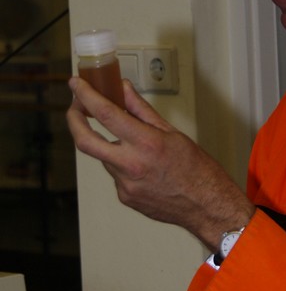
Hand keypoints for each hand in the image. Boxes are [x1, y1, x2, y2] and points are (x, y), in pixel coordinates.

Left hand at [66, 77, 254, 249]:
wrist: (206, 205)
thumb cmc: (197, 169)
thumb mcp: (172, 132)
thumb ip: (141, 110)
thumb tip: (123, 90)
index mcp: (147, 143)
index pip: (106, 114)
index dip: (86, 96)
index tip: (77, 85)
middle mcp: (132, 165)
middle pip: (85, 141)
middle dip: (74, 120)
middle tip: (75, 107)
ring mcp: (125, 184)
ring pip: (103, 157)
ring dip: (109, 144)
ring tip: (131, 143)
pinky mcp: (125, 196)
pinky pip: (115, 173)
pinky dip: (122, 163)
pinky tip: (143, 166)